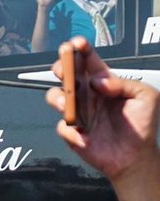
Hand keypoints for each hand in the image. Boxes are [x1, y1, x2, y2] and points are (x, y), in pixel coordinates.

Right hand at [46, 37, 159, 182]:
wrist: (135, 157)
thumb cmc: (141, 126)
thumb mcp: (145, 96)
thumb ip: (124, 83)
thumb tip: (99, 82)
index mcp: (103, 82)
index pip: (88, 60)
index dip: (80, 49)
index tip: (76, 44)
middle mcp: (87, 94)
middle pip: (66, 73)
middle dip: (61, 66)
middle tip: (64, 69)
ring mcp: (78, 112)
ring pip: (55, 96)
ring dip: (58, 97)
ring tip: (69, 105)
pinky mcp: (72, 132)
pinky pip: (62, 126)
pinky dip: (70, 130)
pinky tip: (85, 135)